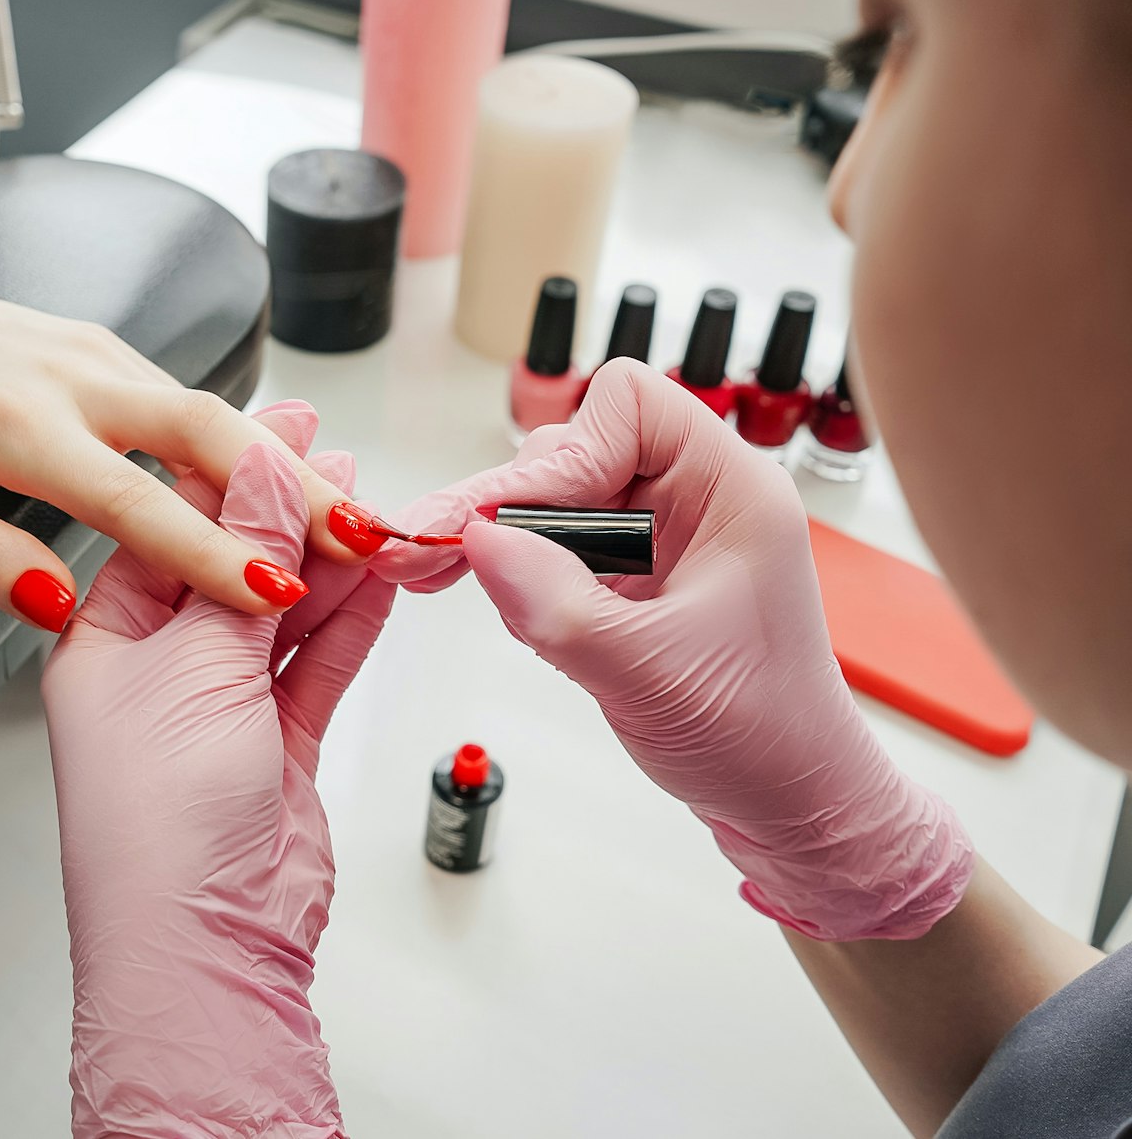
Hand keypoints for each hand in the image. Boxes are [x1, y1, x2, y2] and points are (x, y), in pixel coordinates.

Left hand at [0, 254, 368, 630]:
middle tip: (365, 539)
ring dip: (287, 468)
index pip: (130, 498)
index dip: (208, 548)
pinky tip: (288, 486)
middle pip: (208, 430)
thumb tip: (59, 605)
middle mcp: (75, 378)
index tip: (273, 589)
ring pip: (213, 411)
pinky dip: (250, 448)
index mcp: (19, 425)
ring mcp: (101, 356)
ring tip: (352, 523)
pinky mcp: (112, 351)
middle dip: (294, 487)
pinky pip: (193, 401)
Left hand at [41, 408, 391, 1137]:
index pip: (163, 532)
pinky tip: (375, 580)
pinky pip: (315, 668)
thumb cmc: (153, 825)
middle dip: (281, 512)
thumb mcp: (197, 663)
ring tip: (365, 505)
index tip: (274, 427)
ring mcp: (217, 712)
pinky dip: (347, 624)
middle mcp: (154, 672)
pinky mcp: (273, 749)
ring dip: (323, 562)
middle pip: (226, 567)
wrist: (198, 946)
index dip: (222, 476)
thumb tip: (264, 473)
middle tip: (332, 452)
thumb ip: (240, 563)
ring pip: (279, 615)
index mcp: (101, 642)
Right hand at [388, 360, 973, 941]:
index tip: (510, 520)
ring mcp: (667, 540)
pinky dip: (518, 567)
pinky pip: (561, 544)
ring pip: (559, 499)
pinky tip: (487, 595)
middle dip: (502, 501)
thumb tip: (476, 539)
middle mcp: (698, 501)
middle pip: (576, 450)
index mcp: (731, 492)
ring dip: (503, 534)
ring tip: (438, 573)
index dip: (563, 454)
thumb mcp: (648, 673)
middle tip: (424, 547)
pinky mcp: (641, 579)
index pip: (630, 406)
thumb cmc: (763, 741)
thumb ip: (556, 604)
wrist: (794, 811)